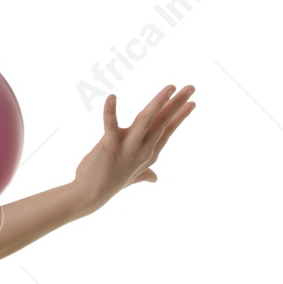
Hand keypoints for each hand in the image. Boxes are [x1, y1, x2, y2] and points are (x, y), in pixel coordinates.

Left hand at [73, 84, 195, 210]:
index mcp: (148, 155)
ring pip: (146, 120)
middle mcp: (142, 151)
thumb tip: (155, 178)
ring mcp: (127, 148)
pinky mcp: (110, 146)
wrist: (90, 196)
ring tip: (170, 88)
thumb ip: (144, 174)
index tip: (192, 103)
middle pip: (162, 122)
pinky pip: (111, 124)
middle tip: (191, 87)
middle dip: (177, 104)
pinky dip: (110, 110)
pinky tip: (111, 96)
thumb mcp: (132, 177)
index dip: (180, 116)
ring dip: (158, 102)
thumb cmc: (109, 184)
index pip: (167, 131)